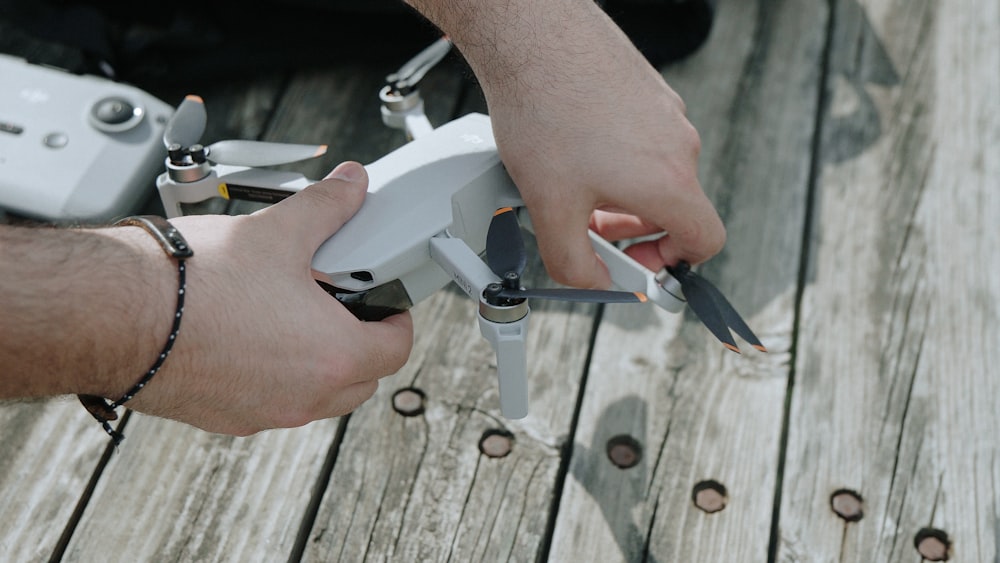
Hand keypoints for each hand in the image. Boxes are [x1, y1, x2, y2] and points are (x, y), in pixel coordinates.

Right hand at [128, 162, 412, 434]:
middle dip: (361, 343)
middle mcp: (304, 398)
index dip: (398, 320)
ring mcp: (263, 413)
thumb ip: (329, 207)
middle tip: (343, 305)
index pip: (396, 349)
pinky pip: (270, 401)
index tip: (386, 301)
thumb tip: (352, 186)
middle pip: (361, 379)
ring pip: (316, 395)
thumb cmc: (196, 283)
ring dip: (318, 361)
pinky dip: (274, 375)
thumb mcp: (280, 231)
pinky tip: (248, 334)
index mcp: (334, 357)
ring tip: (292, 314)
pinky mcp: (223, 417)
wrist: (115, 315)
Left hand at [484, 9, 724, 288]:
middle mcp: (678, 144)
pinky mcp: (647, 88)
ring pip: (656, 172)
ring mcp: (665, 111)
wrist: (532, 38)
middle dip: (634, 230)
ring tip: (573, 190)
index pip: (706, 240)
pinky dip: (616, 158)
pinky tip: (571, 150)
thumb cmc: (545, 112)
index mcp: (669, 181)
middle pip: (676, 208)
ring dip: (621, 195)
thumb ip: (575, 263)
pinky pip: (643, 139)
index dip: (676, 265)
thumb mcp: (550, 208)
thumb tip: (594, 283)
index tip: (638, 264)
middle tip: (591, 233)